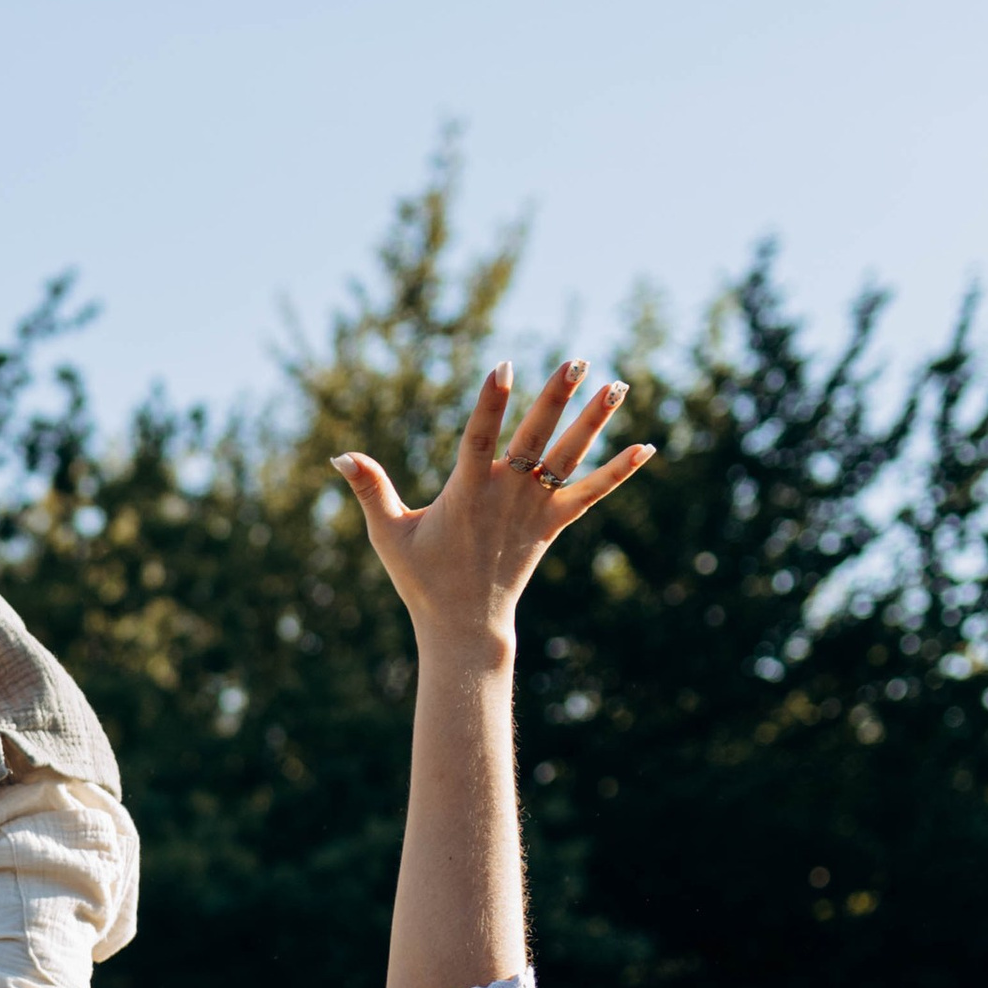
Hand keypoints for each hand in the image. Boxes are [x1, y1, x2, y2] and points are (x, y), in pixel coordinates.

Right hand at [332, 359, 653, 648]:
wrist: (466, 628)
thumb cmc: (422, 579)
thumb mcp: (388, 534)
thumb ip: (370, 490)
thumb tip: (339, 456)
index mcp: (467, 494)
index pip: (480, 439)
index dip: (491, 403)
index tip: (504, 365)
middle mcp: (507, 497)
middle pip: (536, 439)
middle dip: (556, 398)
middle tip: (578, 359)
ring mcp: (534, 510)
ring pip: (570, 458)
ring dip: (595, 421)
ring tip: (619, 383)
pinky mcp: (553, 525)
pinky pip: (592, 493)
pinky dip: (619, 471)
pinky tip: (648, 446)